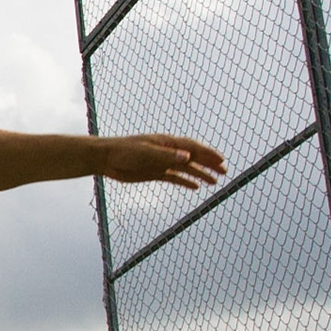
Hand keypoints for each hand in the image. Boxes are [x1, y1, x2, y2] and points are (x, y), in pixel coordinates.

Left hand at [99, 134, 225, 189]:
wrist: (106, 158)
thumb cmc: (124, 152)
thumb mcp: (146, 154)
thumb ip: (167, 156)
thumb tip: (188, 157)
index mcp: (167, 143)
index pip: (193, 148)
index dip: (208, 154)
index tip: (221, 161)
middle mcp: (167, 152)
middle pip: (193, 158)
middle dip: (209, 164)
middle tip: (225, 171)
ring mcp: (162, 162)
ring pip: (186, 169)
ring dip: (201, 174)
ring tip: (215, 182)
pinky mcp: (154, 172)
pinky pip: (174, 177)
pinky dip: (185, 181)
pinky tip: (196, 187)